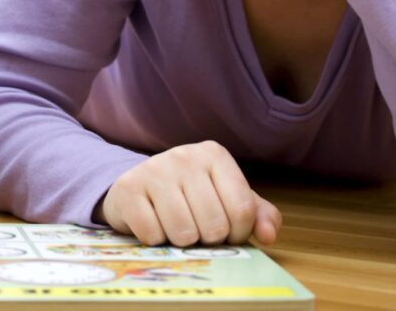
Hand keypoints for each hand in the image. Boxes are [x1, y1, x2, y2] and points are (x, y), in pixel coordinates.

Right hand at [97, 141, 281, 246]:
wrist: (136, 189)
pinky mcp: (128, 188)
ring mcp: (153, 169)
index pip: (242, 210)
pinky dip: (155, 240)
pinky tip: (152, 223)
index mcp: (214, 154)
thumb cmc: (188, 196)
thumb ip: (255, 214)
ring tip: (174, 226)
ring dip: (181, 241)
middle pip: (214, 225)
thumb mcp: (226, 199)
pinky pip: (153, 235)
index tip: (226, 233)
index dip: (237, 234)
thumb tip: (268, 235)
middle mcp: (184, 155)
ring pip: (183, 233)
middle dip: (208, 239)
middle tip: (197, 229)